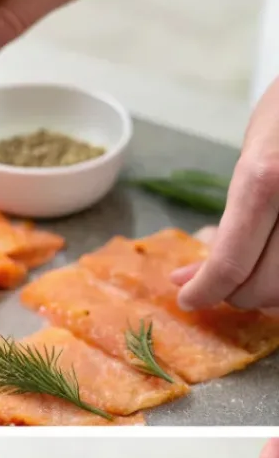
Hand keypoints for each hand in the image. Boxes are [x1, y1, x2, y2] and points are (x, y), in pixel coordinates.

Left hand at [171, 78, 278, 310]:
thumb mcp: (252, 159)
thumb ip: (229, 223)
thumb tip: (187, 278)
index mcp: (266, 179)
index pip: (230, 265)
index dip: (205, 292)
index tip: (189, 298)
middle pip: (268, 287)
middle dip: (240, 296)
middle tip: (226, 284)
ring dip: (274, 295)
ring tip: (257, 274)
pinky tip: (278, 264)